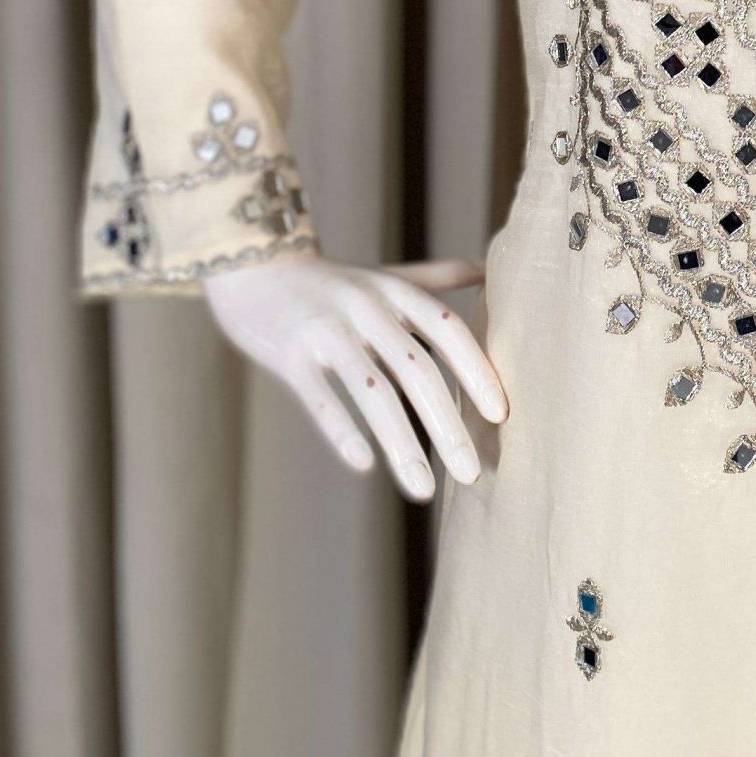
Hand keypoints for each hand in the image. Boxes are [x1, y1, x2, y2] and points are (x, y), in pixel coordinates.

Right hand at [204, 255, 507, 500]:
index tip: (501, 414)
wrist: (253, 266)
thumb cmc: (331, 281)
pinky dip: (342, 429)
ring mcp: (326, 329)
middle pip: (417, 368)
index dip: (476, 369)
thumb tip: (490, 271)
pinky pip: (320, 396)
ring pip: (372, 391)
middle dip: (447, 424)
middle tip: (473, 474)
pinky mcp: (289, 353)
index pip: (447, 328)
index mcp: (395, 292)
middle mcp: (366, 307)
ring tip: (424, 490)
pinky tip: (364, 465)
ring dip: (402, 444)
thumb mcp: (384, 277)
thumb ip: (435, 280)